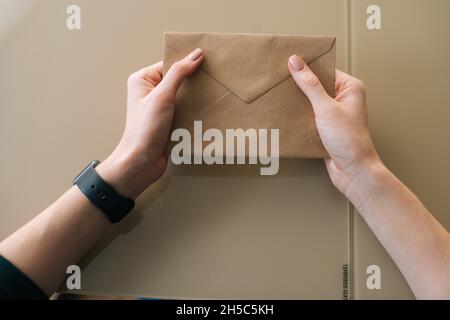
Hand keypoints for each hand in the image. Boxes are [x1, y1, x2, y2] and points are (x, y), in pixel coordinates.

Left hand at [96, 48, 203, 198]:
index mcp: (142, 80)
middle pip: (178, 80)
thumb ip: (179, 74)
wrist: (141, 163)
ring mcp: (159, 108)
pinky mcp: (168, 122)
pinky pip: (185, 111)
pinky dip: (195, 111)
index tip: (208, 62)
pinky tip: (207, 111)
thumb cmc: (144, 130)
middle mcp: (150, 92)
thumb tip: (195, 55)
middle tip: (214, 79)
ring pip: (184, 96)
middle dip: (194, 82)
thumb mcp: (162, 96)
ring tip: (213, 96)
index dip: (187, 63)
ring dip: (197, 98)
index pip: (170, 65)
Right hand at [288, 55, 384, 204]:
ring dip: (298, 102)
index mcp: (350, 88)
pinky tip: (287, 115)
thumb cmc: (349, 140)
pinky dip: (299, 116)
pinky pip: (310, 116)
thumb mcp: (325, 108)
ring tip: (280, 97)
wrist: (352, 170)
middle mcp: (344, 99)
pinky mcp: (326, 127)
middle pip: (317, 85)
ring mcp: (335, 114)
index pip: (325, 70)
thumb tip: (296, 62)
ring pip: (311, 101)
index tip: (288, 62)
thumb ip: (310, 84)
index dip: (307, 66)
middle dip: (299, 85)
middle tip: (280, 80)